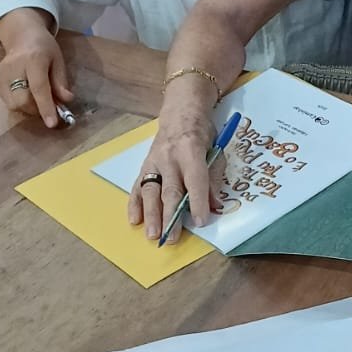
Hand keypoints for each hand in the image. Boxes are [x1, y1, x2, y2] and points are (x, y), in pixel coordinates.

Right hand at [0, 26, 72, 128]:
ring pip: (14, 105)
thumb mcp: (58, 60)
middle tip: (48, 106)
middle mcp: (13, 67)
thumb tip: (66, 101)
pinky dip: (20, 103)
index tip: (52, 124)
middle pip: (22, 100)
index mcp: (34, 59)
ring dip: (29, 108)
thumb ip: (61, 82)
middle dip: (37, 109)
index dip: (46, 107)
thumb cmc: (44, 48)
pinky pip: (8, 102)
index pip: (38, 88)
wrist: (22, 36)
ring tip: (37, 98)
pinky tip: (26, 92)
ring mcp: (1, 75)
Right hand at [127, 82, 221, 243]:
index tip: (200, 221)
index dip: (198, 201)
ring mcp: (154, 161)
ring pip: (150, 191)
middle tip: (172, 238)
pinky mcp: (144, 165)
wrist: (180, 113)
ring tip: (152, 235)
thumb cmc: (201, 133)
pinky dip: (135, 204)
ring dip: (151, 215)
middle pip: (170, 190)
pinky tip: (135, 220)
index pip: (195, 179)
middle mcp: (169, 157)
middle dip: (171, 216)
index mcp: (191, 150)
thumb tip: (215, 205)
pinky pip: (137, 186)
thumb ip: (214, 177)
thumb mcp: (216, 149)